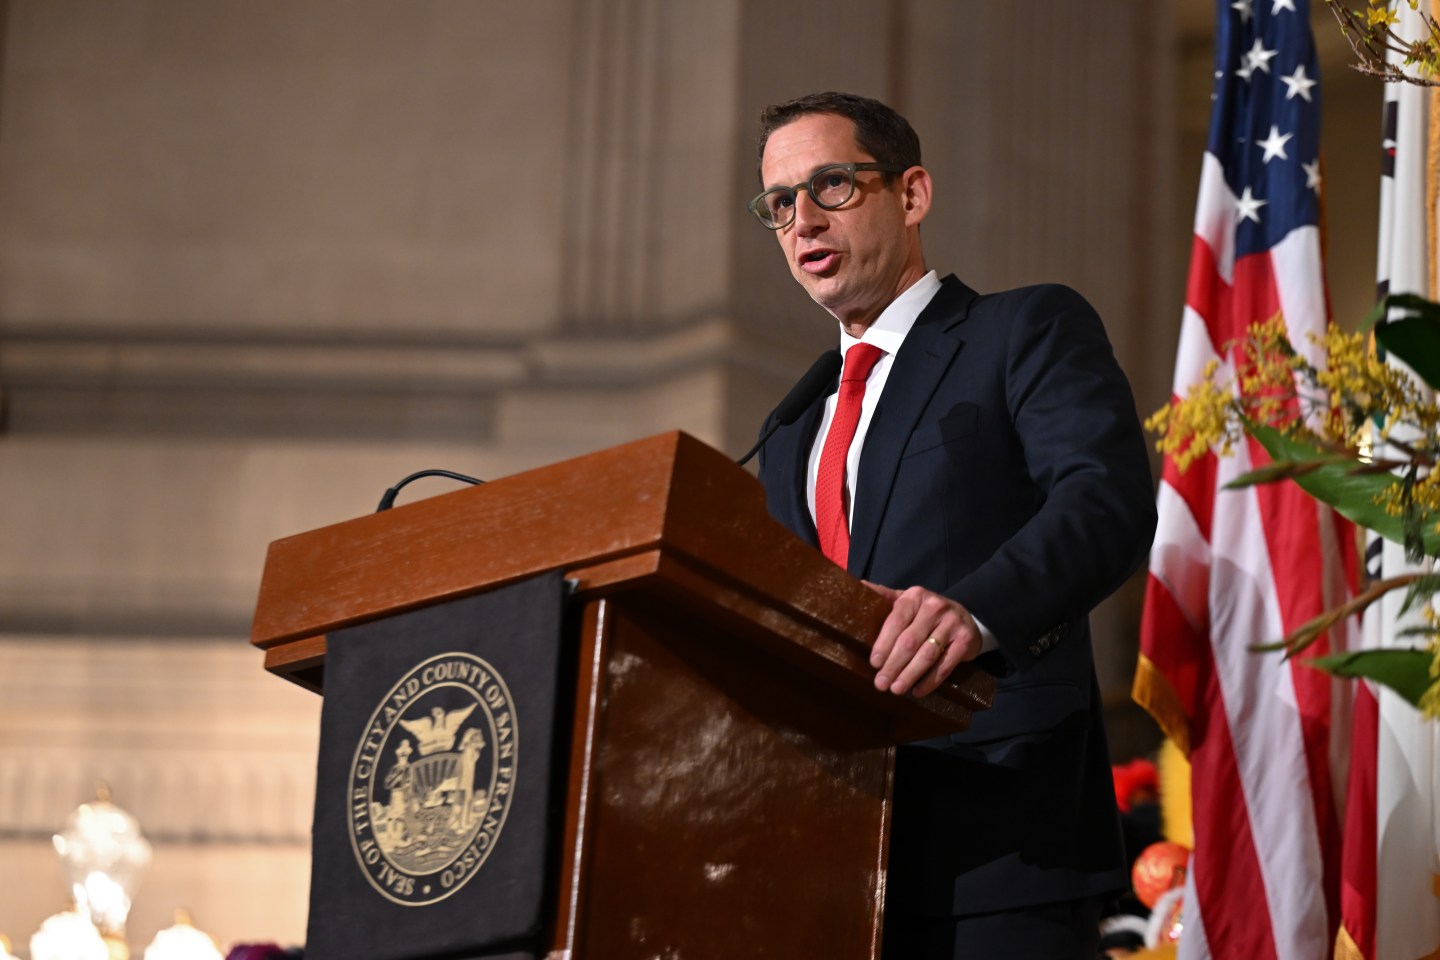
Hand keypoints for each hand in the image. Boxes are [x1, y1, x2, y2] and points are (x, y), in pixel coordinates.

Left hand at [862, 582, 981, 696]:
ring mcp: (951, 623)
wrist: (966, 617)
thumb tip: (858, 585)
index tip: (874, 663)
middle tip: (881, 683)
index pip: (896, 621)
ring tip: (896, 689)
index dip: (884, 644)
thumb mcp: (907, 600)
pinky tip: (918, 691)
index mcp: (915, 596)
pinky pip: (945, 665)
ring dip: (910, 675)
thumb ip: (884, 596)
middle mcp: (934, 607)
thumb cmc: (926, 613)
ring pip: (927, 654)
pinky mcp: (964, 641)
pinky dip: (930, 681)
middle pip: (910, 641)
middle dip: (893, 664)